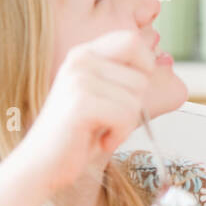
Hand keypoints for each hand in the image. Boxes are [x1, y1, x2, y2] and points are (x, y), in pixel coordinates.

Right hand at [19, 30, 156, 192]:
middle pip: (141, 75)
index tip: (129, 92)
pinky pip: (125, 116)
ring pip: (136, 99)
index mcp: (84, 52)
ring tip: (101, 132)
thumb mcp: (102, 94)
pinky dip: (119, 136)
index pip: (132, 39)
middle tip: (110, 120)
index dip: (144, 66)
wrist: (42, 165)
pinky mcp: (81, 103)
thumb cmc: (77, 134)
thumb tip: (163, 60)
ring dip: (125, 125)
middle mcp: (80, 59)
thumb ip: (124, 75)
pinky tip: (100, 142)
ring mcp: (79, 79)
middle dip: (134, 105)